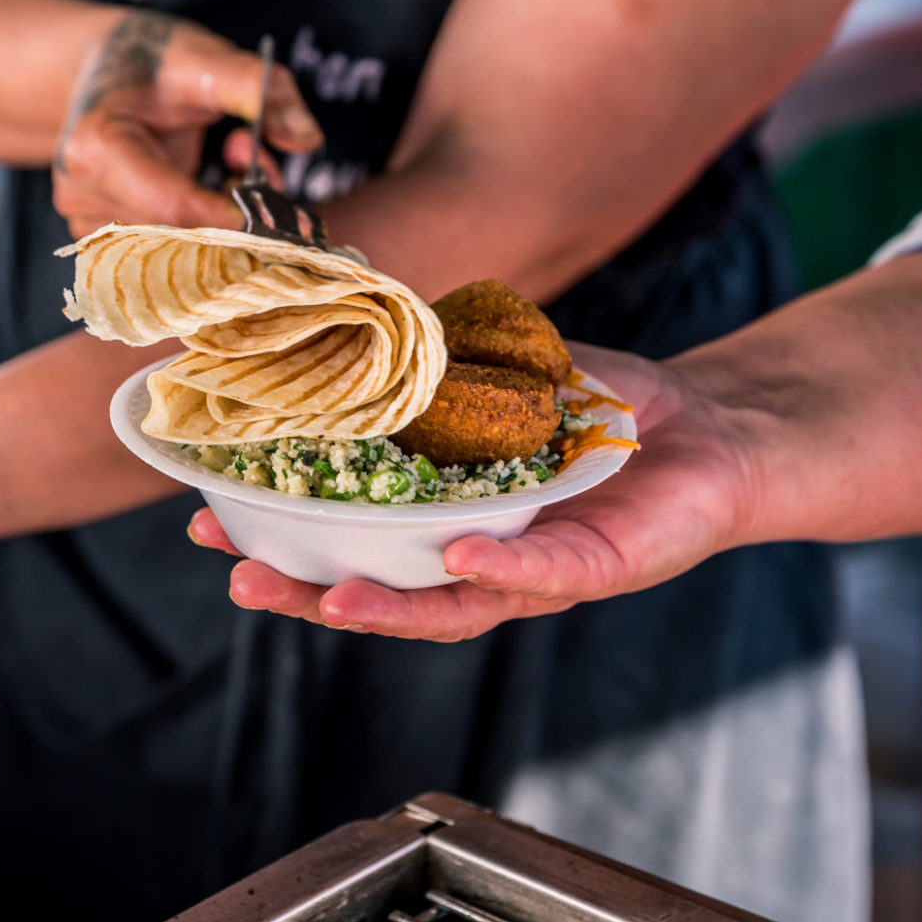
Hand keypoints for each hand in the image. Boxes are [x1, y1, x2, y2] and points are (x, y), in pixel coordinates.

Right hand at [52, 11, 322, 236]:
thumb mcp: (207, 58)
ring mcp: (90, 220)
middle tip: (257, 156)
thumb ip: (260, 88)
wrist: (103, 69)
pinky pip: (171, 251)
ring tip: (236, 156)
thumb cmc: (155, 61)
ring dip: (225, 218)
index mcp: (96, 146)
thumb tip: (307, 139)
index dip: (237, 216)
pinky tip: (211, 185)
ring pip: (181, 249)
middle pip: (181, 236)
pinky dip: (206, 228)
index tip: (283, 204)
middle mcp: (82, 193)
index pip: (176, 208)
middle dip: (236, 212)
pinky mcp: (105, 237)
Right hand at [186, 344, 756, 640]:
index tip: (210, 512)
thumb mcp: (497, 370)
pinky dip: (502, 573)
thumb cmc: (600, 408)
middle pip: (380, 591)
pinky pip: (546, 577)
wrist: (711, 424)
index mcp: (443, 518)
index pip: (349, 537)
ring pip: (450, 608)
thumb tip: (340, 313)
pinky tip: (458, 560)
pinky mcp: (602, 568)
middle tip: (238, 573)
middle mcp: (482, 562)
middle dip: (305, 589)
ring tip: (322, 596)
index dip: (281, 533)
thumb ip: (427, 360)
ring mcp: (539, 574)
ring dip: (384, 607)